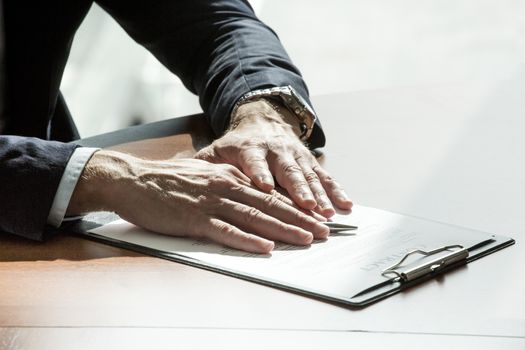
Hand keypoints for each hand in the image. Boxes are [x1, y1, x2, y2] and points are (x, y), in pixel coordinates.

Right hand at [67, 150, 329, 253]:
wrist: (132, 179)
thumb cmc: (167, 180)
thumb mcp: (203, 174)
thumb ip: (227, 183)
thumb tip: (250, 194)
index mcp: (229, 176)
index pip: (269, 194)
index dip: (295, 207)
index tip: (316, 218)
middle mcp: (226, 186)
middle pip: (270, 205)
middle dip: (300, 219)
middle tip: (324, 232)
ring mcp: (210, 202)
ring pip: (254, 217)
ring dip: (283, 229)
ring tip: (306, 240)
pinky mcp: (194, 218)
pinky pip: (225, 231)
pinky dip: (246, 240)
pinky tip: (264, 247)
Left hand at [195, 99, 352, 217]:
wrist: (262, 120)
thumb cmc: (236, 144)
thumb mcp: (216, 151)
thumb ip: (204, 165)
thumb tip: (183, 178)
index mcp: (250, 149)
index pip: (255, 162)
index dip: (260, 174)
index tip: (266, 187)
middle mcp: (276, 151)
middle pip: (289, 172)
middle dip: (300, 190)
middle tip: (309, 208)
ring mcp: (295, 156)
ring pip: (309, 175)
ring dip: (321, 195)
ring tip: (329, 213)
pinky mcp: (309, 161)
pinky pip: (325, 176)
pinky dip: (337, 190)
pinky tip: (346, 205)